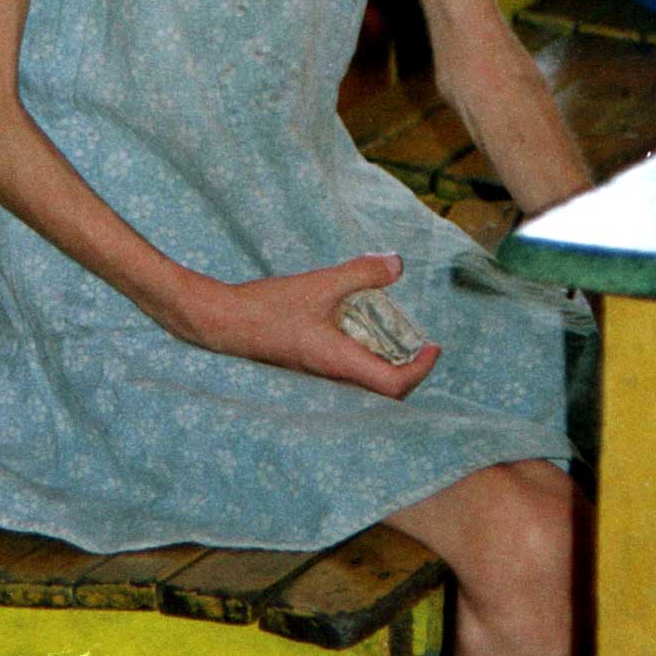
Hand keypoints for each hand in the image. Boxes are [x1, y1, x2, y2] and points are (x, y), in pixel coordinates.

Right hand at [181, 252, 440, 398]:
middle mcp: (333, 378)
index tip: (433, 347)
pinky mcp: (307, 367)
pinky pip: (346, 372)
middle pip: (384, 391)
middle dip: (407, 370)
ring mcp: (318, 376)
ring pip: (364, 383)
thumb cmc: (268, 308)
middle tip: (418, 344)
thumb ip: (360, 273)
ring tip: (391, 335)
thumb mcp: (320, 284)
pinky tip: (355, 329)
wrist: (222, 323)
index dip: (421, 370)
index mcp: (341, 364)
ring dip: (384, 364)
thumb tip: (397, 264)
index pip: (395, 385)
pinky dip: (362, 357)